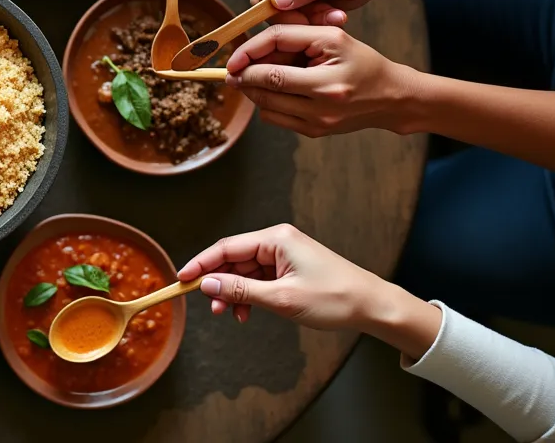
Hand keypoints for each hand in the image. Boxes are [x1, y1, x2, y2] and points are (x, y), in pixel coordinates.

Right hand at [178, 224, 442, 359]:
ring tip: (230, 314)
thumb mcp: (281, 298)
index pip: (226, 248)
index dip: (201, 264)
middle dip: (218, 283)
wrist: (372, 306)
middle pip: (233, 259)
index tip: (182, 279)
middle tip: (207, 305)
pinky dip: (249, 295)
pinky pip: (259, 279)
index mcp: (275, 239)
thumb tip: (206, 284)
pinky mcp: (290, 269)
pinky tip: (247, 312)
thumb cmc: (334, 297)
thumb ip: (240, 290)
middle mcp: (277, 242)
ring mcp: (284, 255)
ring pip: (244, 272)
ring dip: (234, 292)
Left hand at [224, 25, 419, 137]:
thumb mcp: (333, 38)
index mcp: (328, 81)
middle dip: (244, 78)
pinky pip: (275, 118)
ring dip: (255, 90)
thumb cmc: (363, 62)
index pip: (274, 70)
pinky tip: (279, 90)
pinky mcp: (313, 132)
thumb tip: (251, 53)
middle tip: (233, 69)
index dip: (248, 62)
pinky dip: (269, 103)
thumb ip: (291, 38)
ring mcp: (317, 124)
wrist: (391, 97)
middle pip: (266, 91)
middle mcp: (322, 106)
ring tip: (260, 75)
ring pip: (266, 107)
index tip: (232, 60)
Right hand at [251, 0, 398, 27]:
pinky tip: (328, 13)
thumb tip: (275, 0)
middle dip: (296, 15)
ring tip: (332, 14)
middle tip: (327, 16)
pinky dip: (307, 19)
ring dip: (304, 19)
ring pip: (275, 10)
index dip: (281, 10)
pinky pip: (286, 13)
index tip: (309, 20)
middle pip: (265, 0)